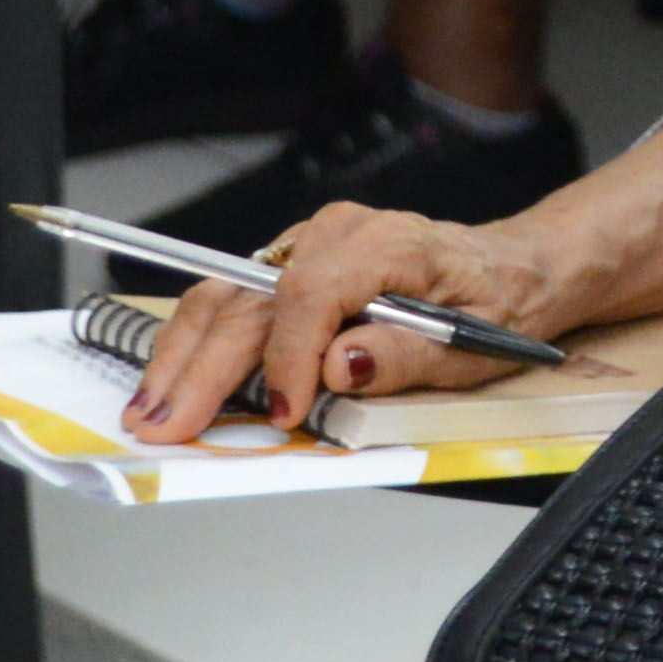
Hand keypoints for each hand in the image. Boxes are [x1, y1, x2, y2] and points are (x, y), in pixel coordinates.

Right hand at [117, 205, 578, 442]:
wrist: (511, 268)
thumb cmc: (497, 301)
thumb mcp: (476, 340)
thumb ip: (407, 354)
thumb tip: (340, 366)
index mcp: (385, 244)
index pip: (310, 295)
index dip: (287, 358)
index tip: (283, 412)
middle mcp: (334, 235)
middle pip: (250, 301)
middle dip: (204, 369)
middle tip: (169, 426)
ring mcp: (304, 248)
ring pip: (225, 297)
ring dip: (182, 357)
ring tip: (151, 411)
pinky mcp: (289, 268)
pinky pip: (233, 301)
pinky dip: (199, 344)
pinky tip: (174, 382)